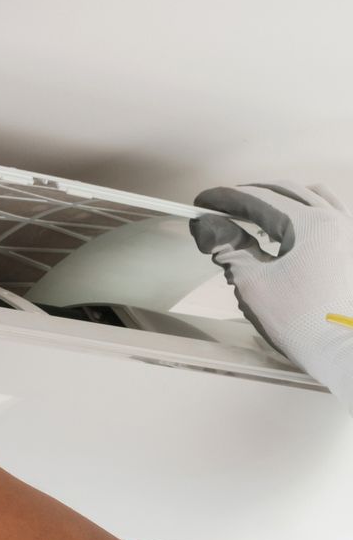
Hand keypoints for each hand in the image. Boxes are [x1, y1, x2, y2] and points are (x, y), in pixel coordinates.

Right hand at [191, 182, 352, 403]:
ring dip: (277, 199)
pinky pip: (329, 211)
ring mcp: (347, 232)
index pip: (259, 199)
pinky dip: (303, 209)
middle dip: (248, 197)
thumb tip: (208, 225)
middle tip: (220, 209)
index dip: (224, 198)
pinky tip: (288, 227)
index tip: (202, 203)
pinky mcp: (349, 247)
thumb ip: (229, 246)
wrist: (338, 348)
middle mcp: (335, 220)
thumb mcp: (252, 281)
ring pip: (310, 196)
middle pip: (284, 191)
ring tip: (253, 215)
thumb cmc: (299, 320)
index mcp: (311, 225)